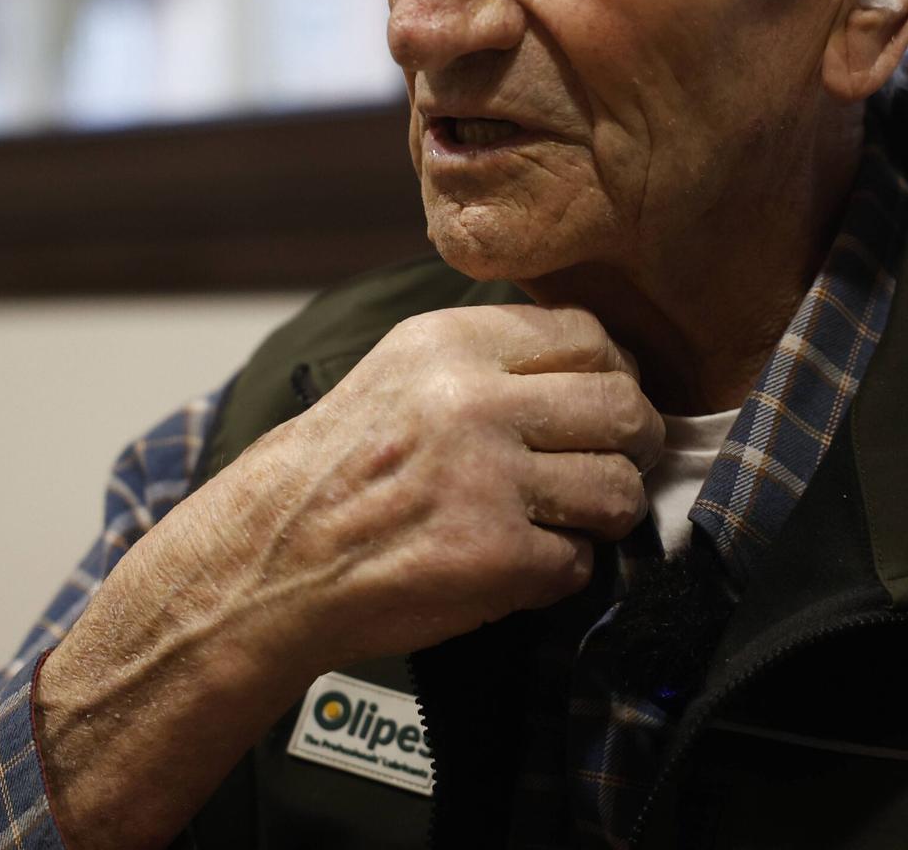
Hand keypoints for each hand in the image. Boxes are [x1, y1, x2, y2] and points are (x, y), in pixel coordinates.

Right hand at [220, 303, 662, 662]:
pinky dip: (559, 571)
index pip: (589, 336)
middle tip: (621, 462)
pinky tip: (519, 563)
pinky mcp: (494, 557)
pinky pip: (579, 562)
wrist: (271, 558)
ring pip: (618, 489)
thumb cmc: (339, 466)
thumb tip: (599, 364)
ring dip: (605, 513)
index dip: (617, 373)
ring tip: (567, 518)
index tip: (608, 400)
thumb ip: (492, 358)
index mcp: (450, 343)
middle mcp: (472, 400)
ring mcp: (486, 479)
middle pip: (623, 407)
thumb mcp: (402, 372)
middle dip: (637, 442)